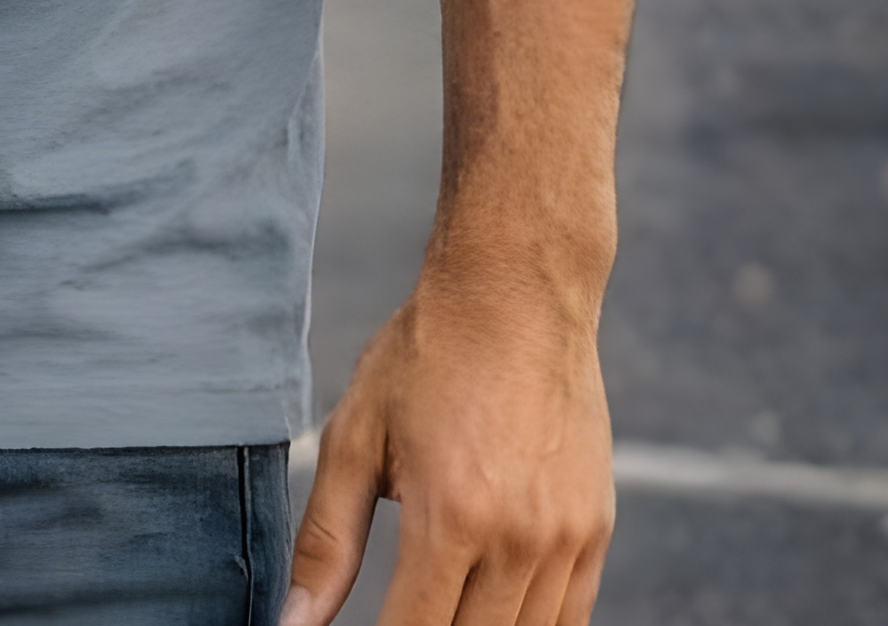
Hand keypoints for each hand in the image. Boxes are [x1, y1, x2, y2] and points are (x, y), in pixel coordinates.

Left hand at [284, 263, 613, 625]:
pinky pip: (570, 621)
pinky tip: (487, 608)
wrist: (517, 294)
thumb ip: (325, 539)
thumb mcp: (355, 435)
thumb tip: (292, 622)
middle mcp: (517, 540)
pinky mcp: (595, 533)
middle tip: (398, 612)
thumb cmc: (424, 356)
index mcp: (450, 517)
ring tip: (438, 608)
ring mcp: (565, 541)